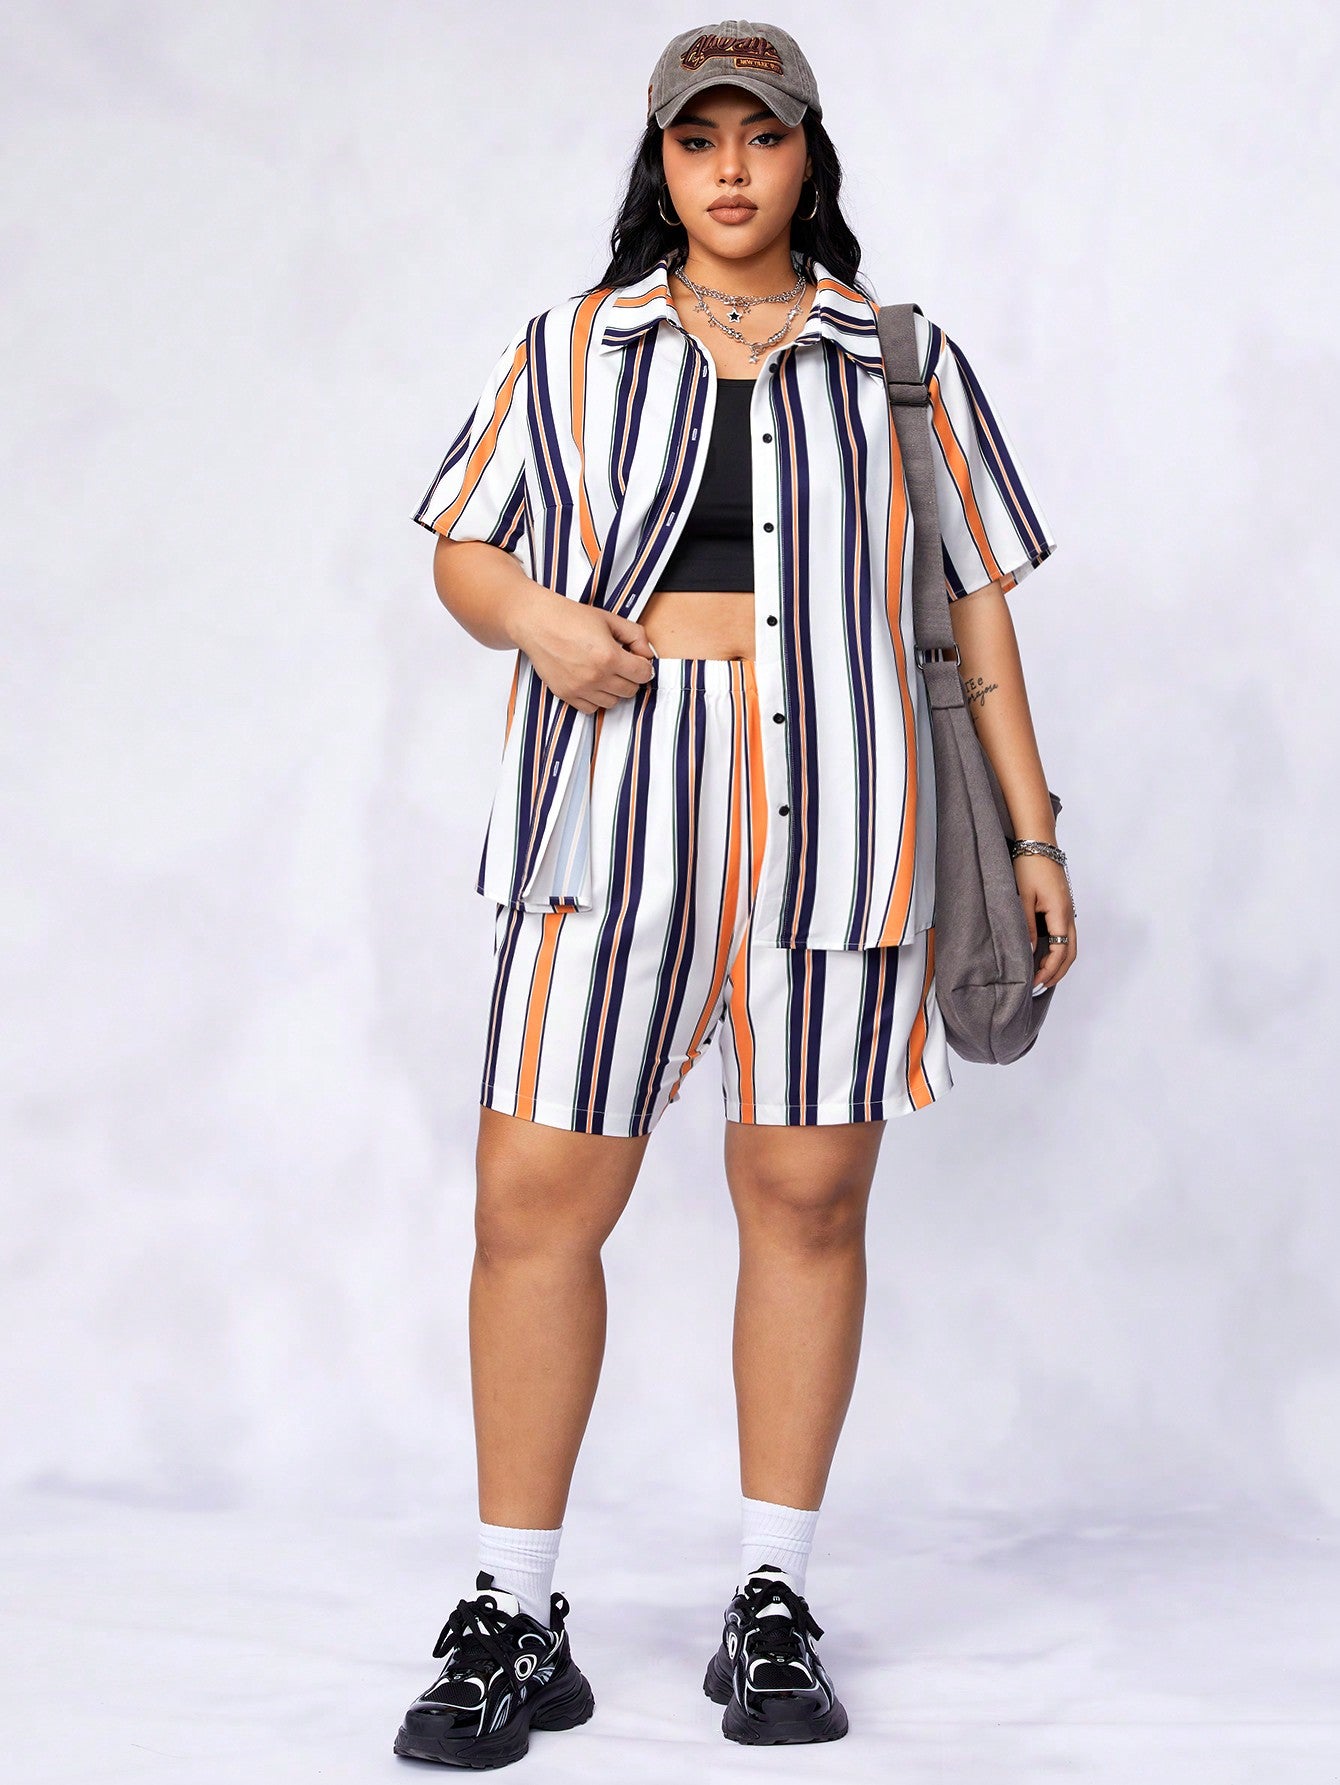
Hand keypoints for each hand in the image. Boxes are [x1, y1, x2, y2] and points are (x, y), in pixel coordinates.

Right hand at [511, 591, 655, 713]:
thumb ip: (636, 635)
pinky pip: (591, 709)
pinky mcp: (566, 695)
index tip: (637, 661)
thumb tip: (648, 655)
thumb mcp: (610, 619)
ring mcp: (580, 689)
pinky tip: (591, 682)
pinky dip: (595, 699)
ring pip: (612, 702)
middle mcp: (596, 677)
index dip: (644, 666)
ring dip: (613, 690)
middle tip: (620, 664)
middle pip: (630, 690)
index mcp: (609, 656)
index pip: (643, 675)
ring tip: (604, 672)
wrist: (537, 623)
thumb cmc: (570, 618)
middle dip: (630, 677)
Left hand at [1013, 853, 1076, 993]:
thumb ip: (1025, 926)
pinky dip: (1058, 949)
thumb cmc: (1029, 865)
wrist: (1038, 842)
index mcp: (1060, 913)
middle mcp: (1069, 914)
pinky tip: (1044, 954)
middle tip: (1040, 987)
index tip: (1034, 982)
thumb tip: (1027, 952)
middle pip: (1070, 952)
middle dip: (1057, 972)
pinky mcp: (1062, 906)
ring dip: (1059, 962)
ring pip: (1070, 944)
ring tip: (1042, 976)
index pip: (1059, 951)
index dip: (1048, 970)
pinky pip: (1065, 934)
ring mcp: (1067, 910)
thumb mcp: (1022, 897)